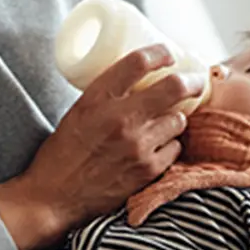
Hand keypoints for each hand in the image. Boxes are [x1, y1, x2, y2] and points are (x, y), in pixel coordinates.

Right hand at [0, 45, 207, 249]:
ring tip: (164, 122)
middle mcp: (120, 119)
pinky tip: (156, 147)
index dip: (159, 52)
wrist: (54, 198)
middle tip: (195, 80)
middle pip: (173, 87)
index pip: (138, 62)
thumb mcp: (77, 113)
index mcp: (97, 99)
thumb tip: (137, 84)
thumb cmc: (61, 154)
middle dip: (191, 80)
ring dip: (175, 118)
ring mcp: (137, 145)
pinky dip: (169, 145)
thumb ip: (105, 97)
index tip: (168, 52)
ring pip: (178, 119)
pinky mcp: (148, 170)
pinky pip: (175, 148)